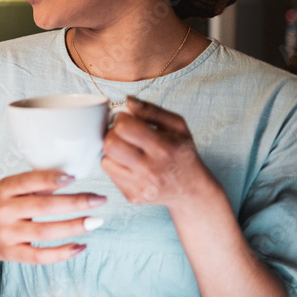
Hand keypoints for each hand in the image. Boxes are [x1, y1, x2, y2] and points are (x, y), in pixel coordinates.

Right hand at [0, 169, 106, 263]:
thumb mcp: (10, 189)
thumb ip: (35, 185)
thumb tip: (69, 176)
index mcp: (3, 189)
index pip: (28, 181)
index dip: (51, 179)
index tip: (74, 177)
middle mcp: (3, 211)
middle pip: (43, 207)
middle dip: (75, 203)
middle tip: (99, 199)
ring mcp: (7, 234)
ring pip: (45, 231)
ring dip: (74, 226)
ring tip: (96, 221)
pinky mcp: (11, 254)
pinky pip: (40, 256)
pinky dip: (63, 252)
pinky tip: (81, 246)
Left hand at [101, 97, 217, 209]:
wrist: (191, 190)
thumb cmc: (182, 152)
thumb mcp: (177, 126)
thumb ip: (151, 110)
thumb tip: (127, 100)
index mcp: (163, 148)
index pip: (124, 127)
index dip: (121, 119)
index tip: (127, 120)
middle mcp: (151, 170)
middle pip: (110, 144)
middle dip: (112, 134)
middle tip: (122, 133)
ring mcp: (140, 186)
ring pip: (105, 161)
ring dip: (112, 151)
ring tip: (125, 148)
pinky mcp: (132, 196)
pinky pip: (110, 175)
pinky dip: (116, 166)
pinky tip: (129, 163)